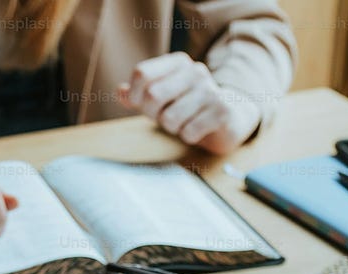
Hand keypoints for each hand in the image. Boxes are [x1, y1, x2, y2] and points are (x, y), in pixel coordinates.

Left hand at [118, 52, 260, 153]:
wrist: (228, 117)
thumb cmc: (186, 107)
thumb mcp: (160, 97)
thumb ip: (137, 94)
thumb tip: (120, 92)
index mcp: (178, 62)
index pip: (142, 73)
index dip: (134, 95)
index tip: (140, 104)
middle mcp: (196, 71)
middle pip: (152, 96)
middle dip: (152, 114)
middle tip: (162, 118)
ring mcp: (211, 90)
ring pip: (169, 119)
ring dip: (172, 128)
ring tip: (183, 122)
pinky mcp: (222, 111)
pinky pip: (188, 132)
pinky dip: (188, 136)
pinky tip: (197, 129)